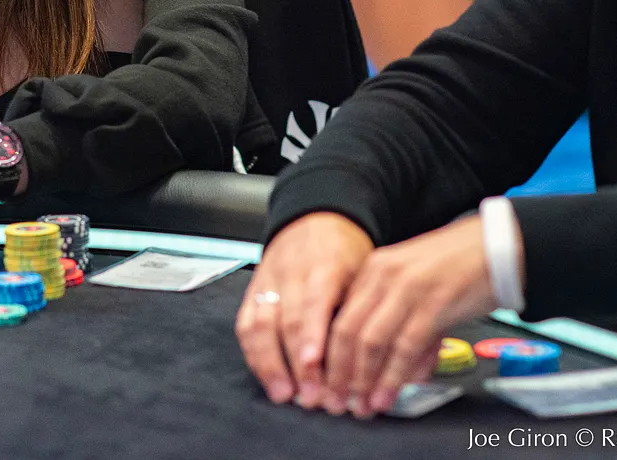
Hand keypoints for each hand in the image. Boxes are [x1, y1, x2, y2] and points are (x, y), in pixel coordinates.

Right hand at [235, 212, 373, 408]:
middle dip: (296, 364)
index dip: (311, 335)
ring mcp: (267, 280)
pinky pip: (246, 324)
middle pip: (287, 321)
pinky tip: (267, 377)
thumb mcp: (364, 270)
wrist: (317, 218)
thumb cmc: (347, 251)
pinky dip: (253, 353)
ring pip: (259, 324)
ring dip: (270, 364)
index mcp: (325, 264)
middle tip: (310, 398)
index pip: (314, 302)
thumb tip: (371, 360)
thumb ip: (361, 309)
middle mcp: (291, 272)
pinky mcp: (253, 290)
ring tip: (284, 394)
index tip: (312, 365)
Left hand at [322, 214, 497, 417]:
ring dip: (363, 380)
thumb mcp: (418, 288)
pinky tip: (387, 395)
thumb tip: (405, 372)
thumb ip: (406, 327)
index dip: (329, 355)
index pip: (339, 316)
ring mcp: (407, 289)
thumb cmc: (461, 265)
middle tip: (338, 402)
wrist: (498, 245)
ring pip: (371, 342)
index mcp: (374, 269)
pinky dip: (392, 377)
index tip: (328, 382)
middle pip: (347, 331)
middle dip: (339, 373)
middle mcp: (384, 276)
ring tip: (363, 406)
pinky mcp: (432, 304)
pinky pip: (404, 347)